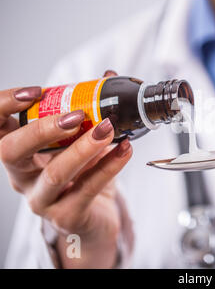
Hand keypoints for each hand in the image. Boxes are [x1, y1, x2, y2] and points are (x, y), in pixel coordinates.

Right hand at [0, 71, 132, 267]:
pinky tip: (125, 150)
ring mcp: (42, 199)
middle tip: (76, 115)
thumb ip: (90, 109)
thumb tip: (109, 76)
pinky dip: (109, 167)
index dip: (5, 106)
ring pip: (55, 174)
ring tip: (108, 129)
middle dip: (42, 129)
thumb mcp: (82, 139)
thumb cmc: (84, 173)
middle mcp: (22, 176)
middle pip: (12, 151)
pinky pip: (86, 190)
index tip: (36, 91)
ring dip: (83, 148)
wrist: (97, 215)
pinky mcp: (66, 217)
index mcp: (20, 152)